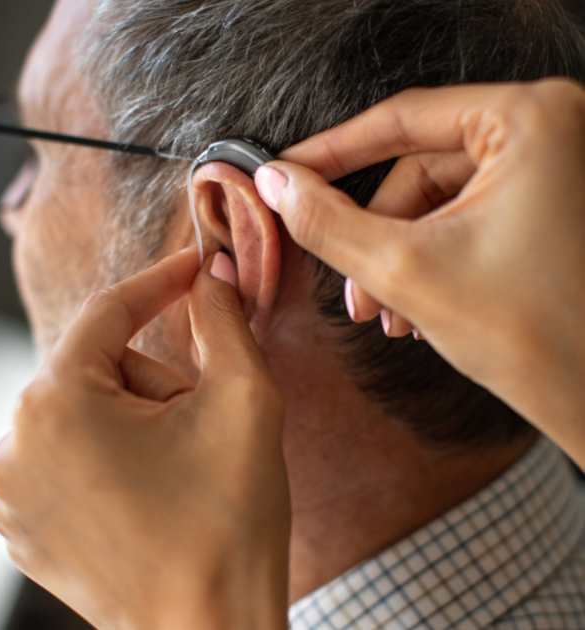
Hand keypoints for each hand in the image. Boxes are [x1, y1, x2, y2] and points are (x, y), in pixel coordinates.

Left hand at [0, 249, 289, 629]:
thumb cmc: (228, 521)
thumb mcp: (244, 399)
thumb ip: (223, 319)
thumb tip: (212, 271)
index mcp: (58, 405)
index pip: (110, 309)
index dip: (162, 280)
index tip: (197, 265)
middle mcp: (15, 443)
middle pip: (100, 364)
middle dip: (158, 379)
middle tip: (201, 426)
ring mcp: (12, 488)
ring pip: (88, 406)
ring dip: (139, 416)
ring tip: (178, 468)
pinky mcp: (24, 520)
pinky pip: (72, 449)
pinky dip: (114, 450)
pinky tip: (152, 492)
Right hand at [255, 78, 584, 468]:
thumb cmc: (534, 338)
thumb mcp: (405, 272)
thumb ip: (328, 223)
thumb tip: (278, 186)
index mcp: (531, 121)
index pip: (402, 120)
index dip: (332, 151)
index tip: (288, 172)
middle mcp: (551, 131)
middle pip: (419, 170)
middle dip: (376, 237)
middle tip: (352, 289)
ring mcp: (552, 169)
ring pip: (437, 201)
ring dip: (399, 257)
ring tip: (390, 313)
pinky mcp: (547, 204)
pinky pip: (464, 218)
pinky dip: (430, 259)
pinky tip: (418, 308)